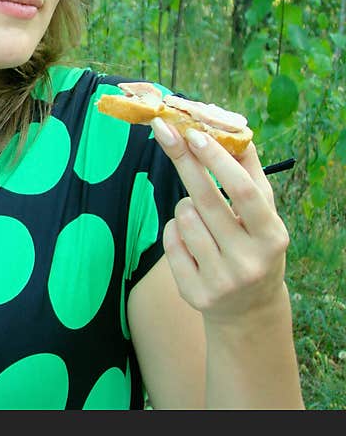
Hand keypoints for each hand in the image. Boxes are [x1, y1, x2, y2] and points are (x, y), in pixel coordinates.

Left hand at [149, 118, 290, 324]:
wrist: (248, 308)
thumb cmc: (253, 244)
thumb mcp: (262, 213)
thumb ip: (249, 172)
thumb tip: (232, 128)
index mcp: (272, 236)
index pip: (242, 191)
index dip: (216, 160)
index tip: (194, 132)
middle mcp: (249, 261)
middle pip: (206, 200)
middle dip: (183, 160)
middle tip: (164, 130)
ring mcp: (220, 280)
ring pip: (184, 217)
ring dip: (184, 205)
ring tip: (202, 218)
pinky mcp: (194, 293)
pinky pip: (170, 240)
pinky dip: (175, 229)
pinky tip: (191, 240)